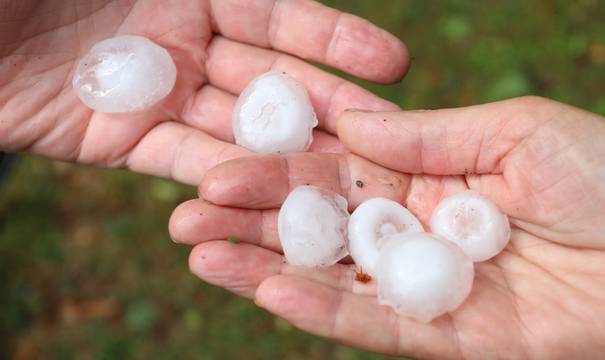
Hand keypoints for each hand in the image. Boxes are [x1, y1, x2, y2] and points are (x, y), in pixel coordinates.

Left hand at [0, 0, 407, 184]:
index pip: (280, 17)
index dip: (337, 40)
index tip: (394, 64)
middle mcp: (184, 40)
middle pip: (272, 79)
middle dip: (332, 107)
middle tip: (392, 137)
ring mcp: (158, 93)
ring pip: (237, 128)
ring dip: (289, 155)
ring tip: (343, 182)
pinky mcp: (123, 141)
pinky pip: (185, 162)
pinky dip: (223, 179)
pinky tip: (269, 200)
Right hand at [170, 96, 604, 357]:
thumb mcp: (513, 130)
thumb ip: (426, 136)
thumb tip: (347, 124)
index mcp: (429, 173)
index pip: (336, 170)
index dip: (278, 170)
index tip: (219, 167)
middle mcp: (417, 229)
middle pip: (321, 226)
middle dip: (252, 222)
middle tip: (184, 217)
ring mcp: (428, 285)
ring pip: (333, 278)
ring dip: (264, 267)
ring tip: (199, 255)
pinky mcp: (450, 336)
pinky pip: (375, 325)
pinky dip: (320, 311)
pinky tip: (265, 292)